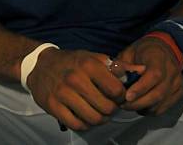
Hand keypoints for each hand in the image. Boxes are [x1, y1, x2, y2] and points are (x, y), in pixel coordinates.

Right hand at [26, 47, 142, 130]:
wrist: (40, 65)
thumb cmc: (72, 61)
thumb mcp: (93, 58)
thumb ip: (118, 66)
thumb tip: (141, 71)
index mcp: (88, 64)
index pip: (116, 89)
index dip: (121, 96)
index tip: (118, 96)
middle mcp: (76, 78)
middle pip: (106, 108)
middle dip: (112, 110)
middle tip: (109, 106)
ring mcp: (63, 94)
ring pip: (93, 119)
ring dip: (100, 120)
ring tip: (99, 112)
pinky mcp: (53, 106)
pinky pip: (77, 124)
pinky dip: (86, 125)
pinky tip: (86, 117)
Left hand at [116, 37, 182, 115]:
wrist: (163, 49)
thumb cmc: (143, 51)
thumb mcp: (130, 52)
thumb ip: (123, 65)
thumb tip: (114, 80)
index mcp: (159, 56)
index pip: (154, 75)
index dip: (141, 88)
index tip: (127, 96)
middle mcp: (171, 70)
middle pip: (158, 93)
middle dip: (139, 103)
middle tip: (123, 105)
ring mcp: (176, 82)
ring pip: (161, 103)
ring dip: (143, 108)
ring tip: (130, 105)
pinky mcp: (178, 92)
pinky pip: (164, 108)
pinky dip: (150, 110)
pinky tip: (141, 105)